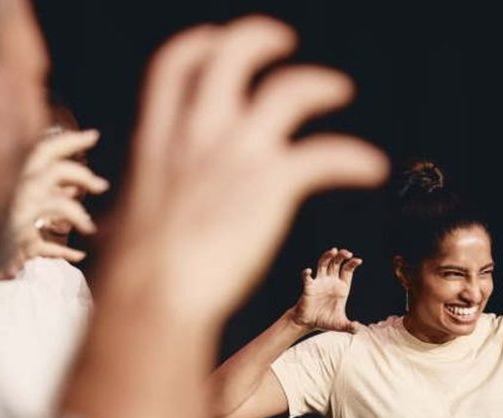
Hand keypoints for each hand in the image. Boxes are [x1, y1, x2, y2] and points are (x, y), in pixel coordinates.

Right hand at [1, 130, 108, 276]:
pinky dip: (66, 251)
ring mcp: (16, 209)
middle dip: (82, 175)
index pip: (44, 148)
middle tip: (102, 186)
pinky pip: (48, 243)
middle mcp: (13, 185)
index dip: (71, 141)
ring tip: (89, 227)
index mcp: (11, 171)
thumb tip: (73, 187)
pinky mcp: (17, 235)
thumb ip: (42, 191)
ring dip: (77, 213)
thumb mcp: (16, 202)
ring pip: (61, 203)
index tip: (94, 135)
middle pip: (55, 170)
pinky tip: (80, 255)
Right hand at [108, 17, 388, 320]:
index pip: (175, 66)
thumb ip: (147, 203)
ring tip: (340, 88)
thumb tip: (133, 221)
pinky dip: (353, 157)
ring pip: (288, 90)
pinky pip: (325, 154)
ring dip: (318, 82)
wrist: (153, 295)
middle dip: (258, 37)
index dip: (200, 46)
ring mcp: (236, 153)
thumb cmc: (136, 275)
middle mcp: (198, 134)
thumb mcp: (131, 218)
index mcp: (158, 139)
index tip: (216, 41)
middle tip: (284, 41)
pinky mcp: (272, 182)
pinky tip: (372, 168)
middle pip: (231, 56)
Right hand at [291, 248, 363, 332]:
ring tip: (333, 251)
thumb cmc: (325, 321)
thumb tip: (358, 329)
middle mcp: (331, 281)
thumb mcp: (340, 324)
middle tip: (347, 253)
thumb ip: (350, 326)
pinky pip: (307, 278)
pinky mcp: (309, 287)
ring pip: (323, 264)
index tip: (358, 260)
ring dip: (327, 256)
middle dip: (342, 256)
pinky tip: (308, 271)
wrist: (309, 323)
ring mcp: (319, 282)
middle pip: (336, 263)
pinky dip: (306, 273)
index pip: (347, 270)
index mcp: (341, 287)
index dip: (352, 264)